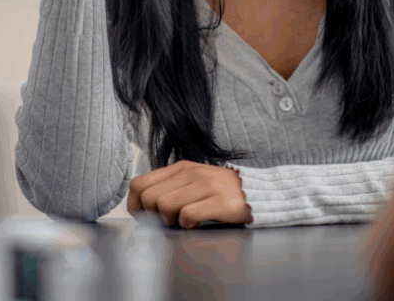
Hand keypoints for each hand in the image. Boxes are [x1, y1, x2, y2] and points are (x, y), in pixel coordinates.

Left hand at [126, 161, 252, 228]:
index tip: (147, 216)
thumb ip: (169, 188)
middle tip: (169, 221)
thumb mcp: (192, 182)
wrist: (257, 193)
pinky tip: (197, 223)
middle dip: (154, 216)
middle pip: (149, 197)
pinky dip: (188, 225)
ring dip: (171, 222)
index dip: (135, 205)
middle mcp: (192, 172)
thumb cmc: (220, 192)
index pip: (139, 184)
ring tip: (184, 222)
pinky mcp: (221, 201)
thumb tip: (140, 208)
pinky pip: (188, 216)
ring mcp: (207, 185)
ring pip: (165, 206)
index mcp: (181, 167)